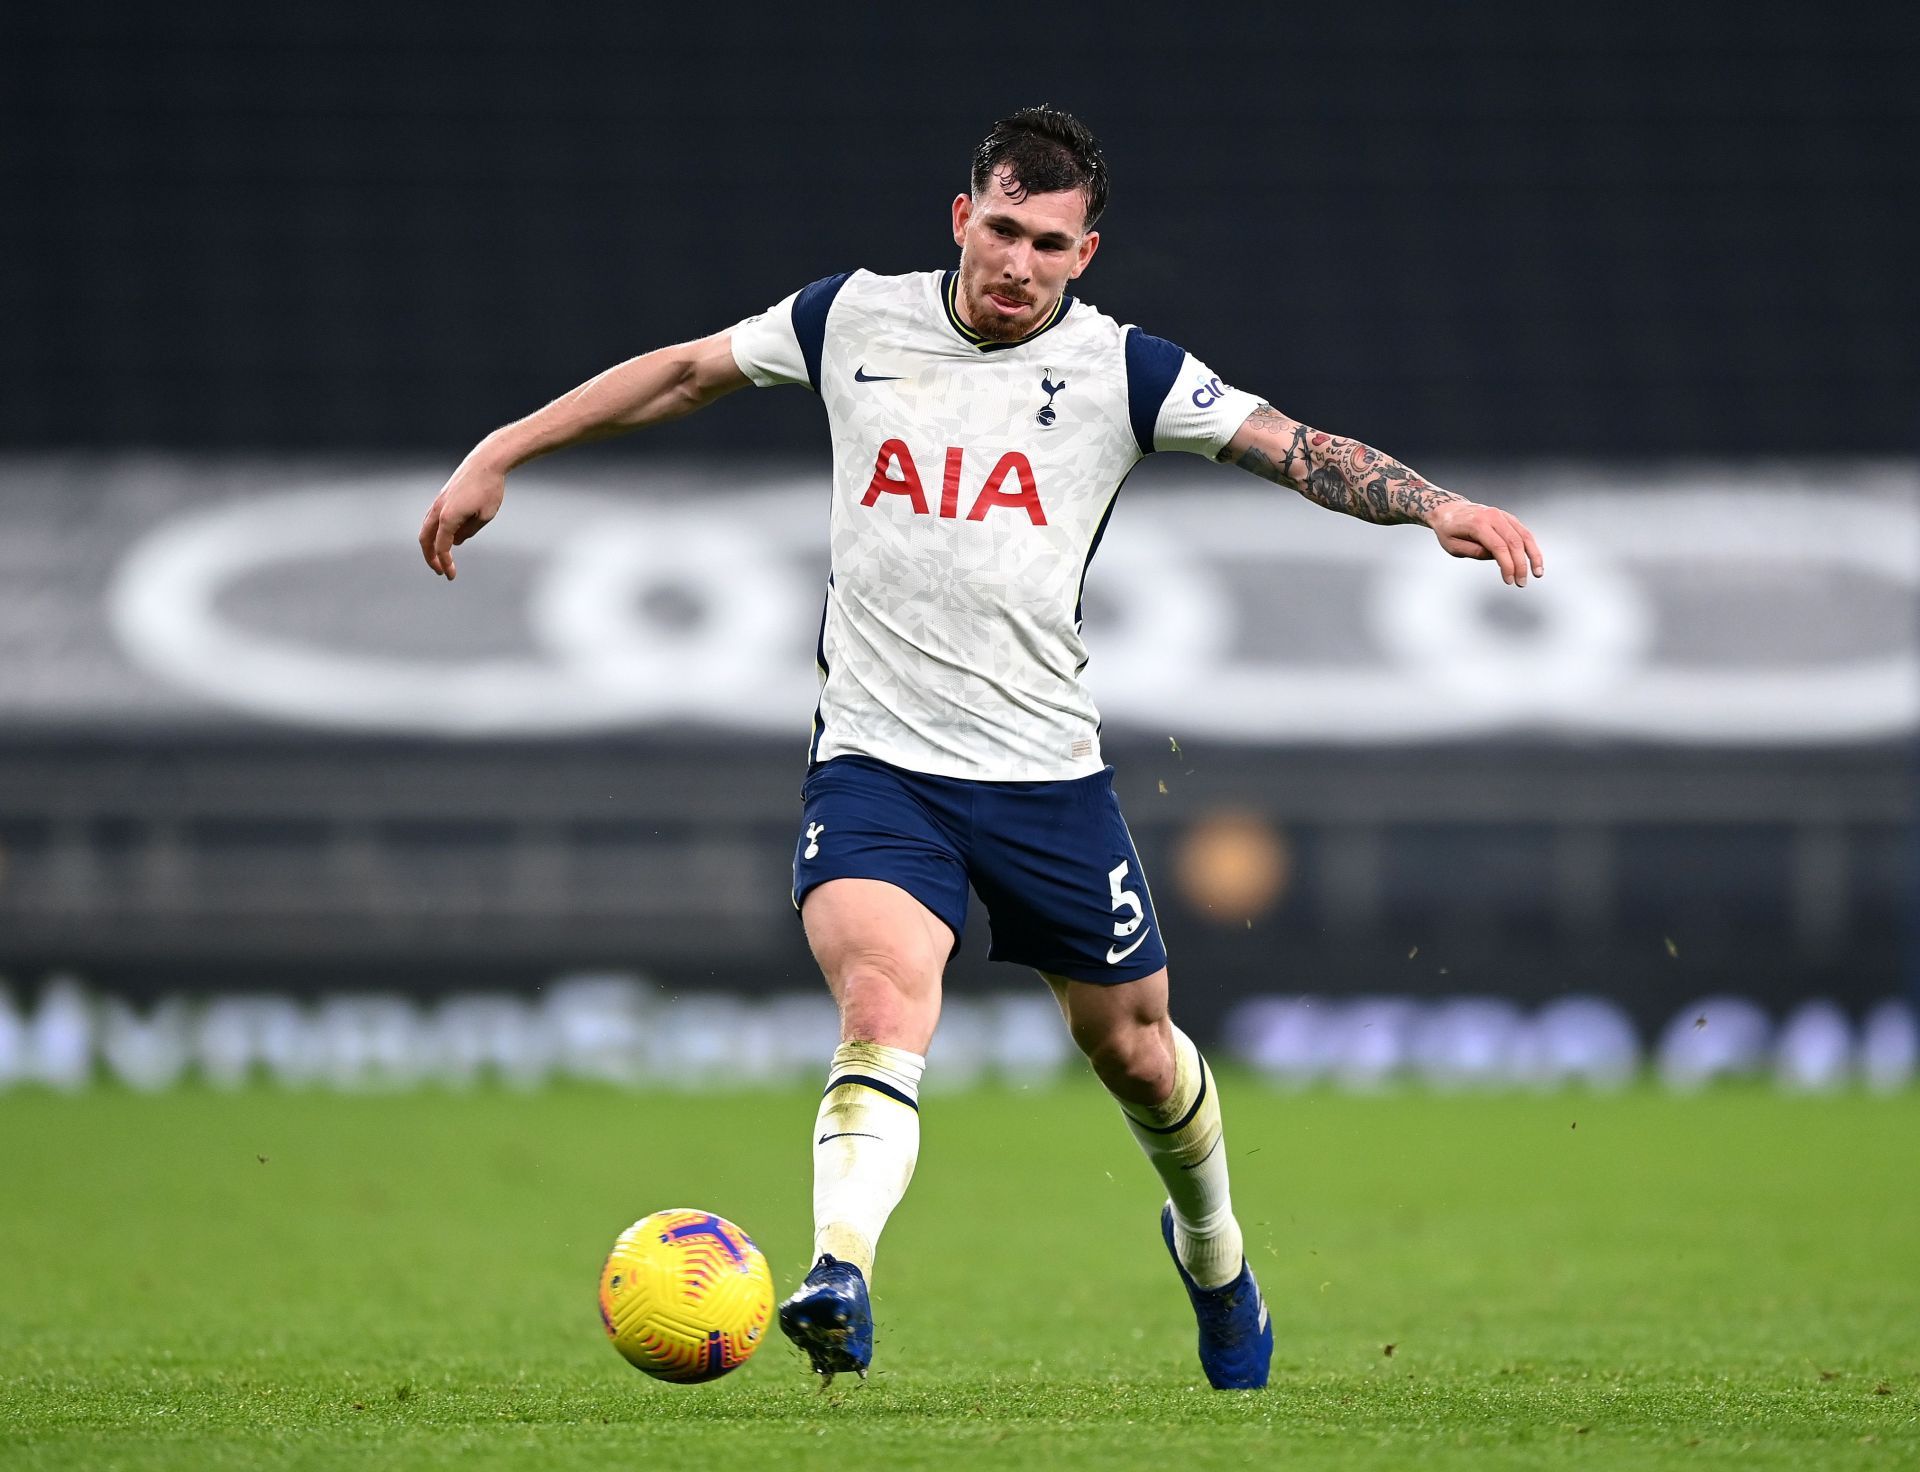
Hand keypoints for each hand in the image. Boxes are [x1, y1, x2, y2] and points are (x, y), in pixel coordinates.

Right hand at [418, 459, 505, 578]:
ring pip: (426, 528)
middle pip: (425, 539)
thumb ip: (469, 532)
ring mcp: (438, 502)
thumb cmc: (489, 489)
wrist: (486, 462)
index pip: (441, 547)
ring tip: (441, 557)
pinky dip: (435, 532)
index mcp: (448, 518)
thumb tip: (457, 541)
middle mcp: (438, 510)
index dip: (445, 563)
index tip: (451, 576)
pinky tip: (448, 538)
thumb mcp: (485, 516)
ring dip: (430, 544)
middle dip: (430, 557)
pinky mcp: (442, 497)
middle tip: (440, 571)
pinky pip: (433, 519)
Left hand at [1427, 500, 1544, 586]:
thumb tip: (1495, 557)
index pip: (1499, 547)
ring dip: (1534, 555)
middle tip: (1522, 582)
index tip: (1509, 580)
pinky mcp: (1508, 518)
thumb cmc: (1448, 529)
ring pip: (1524, 535)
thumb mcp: (1453, 546)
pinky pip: (1523, 532)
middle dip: (1521, 565)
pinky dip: (1530, 546)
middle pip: (1514, 542)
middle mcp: (1493, 516)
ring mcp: (1502, 515)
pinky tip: (1534, 560)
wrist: (1449, 510)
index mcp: (1478, 523)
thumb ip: (1474, 552)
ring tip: (1538, 572)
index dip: (1507, 565)